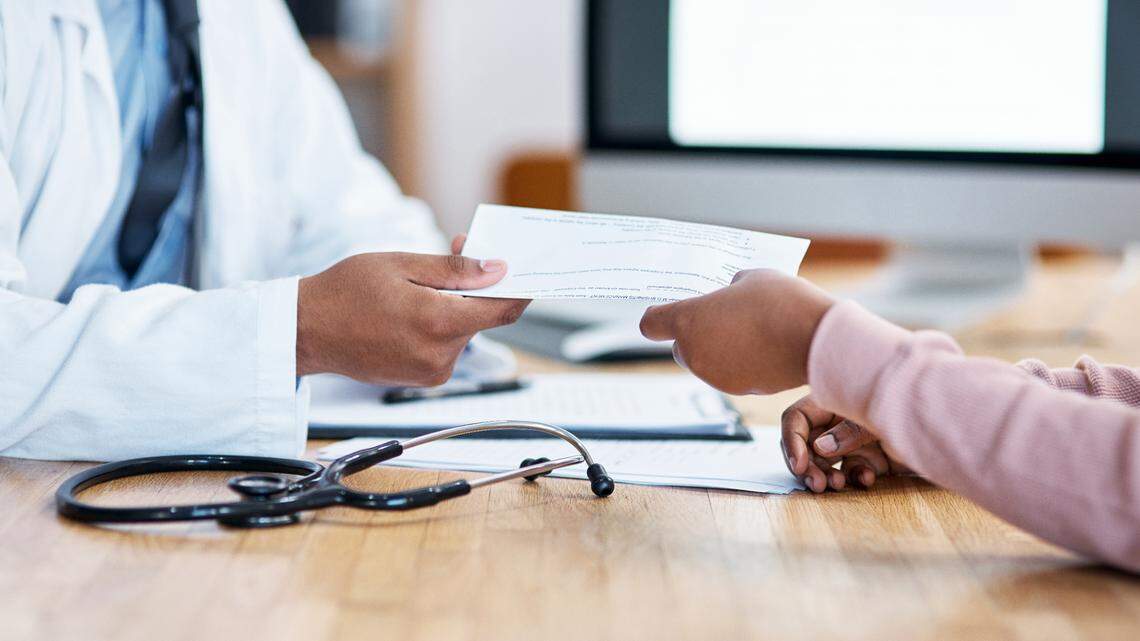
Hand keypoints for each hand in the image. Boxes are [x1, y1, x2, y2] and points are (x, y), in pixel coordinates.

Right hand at [296, 251, 526, 384]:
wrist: (307, 331)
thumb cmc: (345, 293)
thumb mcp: (402, 265)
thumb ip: (455, 270)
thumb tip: (498, 269)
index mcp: (439, 323)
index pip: (502, 310)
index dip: (520, 289)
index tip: (529, 273)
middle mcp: (440, 355)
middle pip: (481, 318)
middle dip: (475, 287)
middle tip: (456, 254)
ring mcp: (431, 372)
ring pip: (463, 332)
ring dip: (453, 307)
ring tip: (417, 286)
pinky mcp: (422, 379)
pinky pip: (445, 346)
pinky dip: (438, 325)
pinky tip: (409, 310)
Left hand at [639, 269, 834, 394]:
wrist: (816, 340)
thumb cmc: (782, 302)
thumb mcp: (752, 278)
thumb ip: (730, 289)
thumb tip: (730, 296)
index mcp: (689, 321)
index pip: (652, 324)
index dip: (658, 318)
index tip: (666, 314)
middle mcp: (695, 353)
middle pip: (681, 347)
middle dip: (696, 335)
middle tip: (723, 318)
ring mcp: (715, 376)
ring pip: (707, 362)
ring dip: (720, 349)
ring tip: (752, 330)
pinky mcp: (739, 390)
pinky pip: (730, 373)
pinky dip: (740, 364)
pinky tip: (764, 348)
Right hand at [781, 395, 909, 492]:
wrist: (947, 420)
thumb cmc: (909, 404)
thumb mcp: (875, 415)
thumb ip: (848, 432)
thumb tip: (820, 449)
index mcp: (831, 401)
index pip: (797, 420)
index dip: (792, 442)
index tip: (800, 466)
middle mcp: (838, 421)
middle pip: (807, 445)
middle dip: (808, 466)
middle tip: (816, 484)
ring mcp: (854, 441)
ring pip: (826, 463)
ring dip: (828, 476)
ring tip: (837, 485)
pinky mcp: (871, 458)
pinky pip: (852, 471)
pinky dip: (856, 476)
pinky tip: (868, 478)